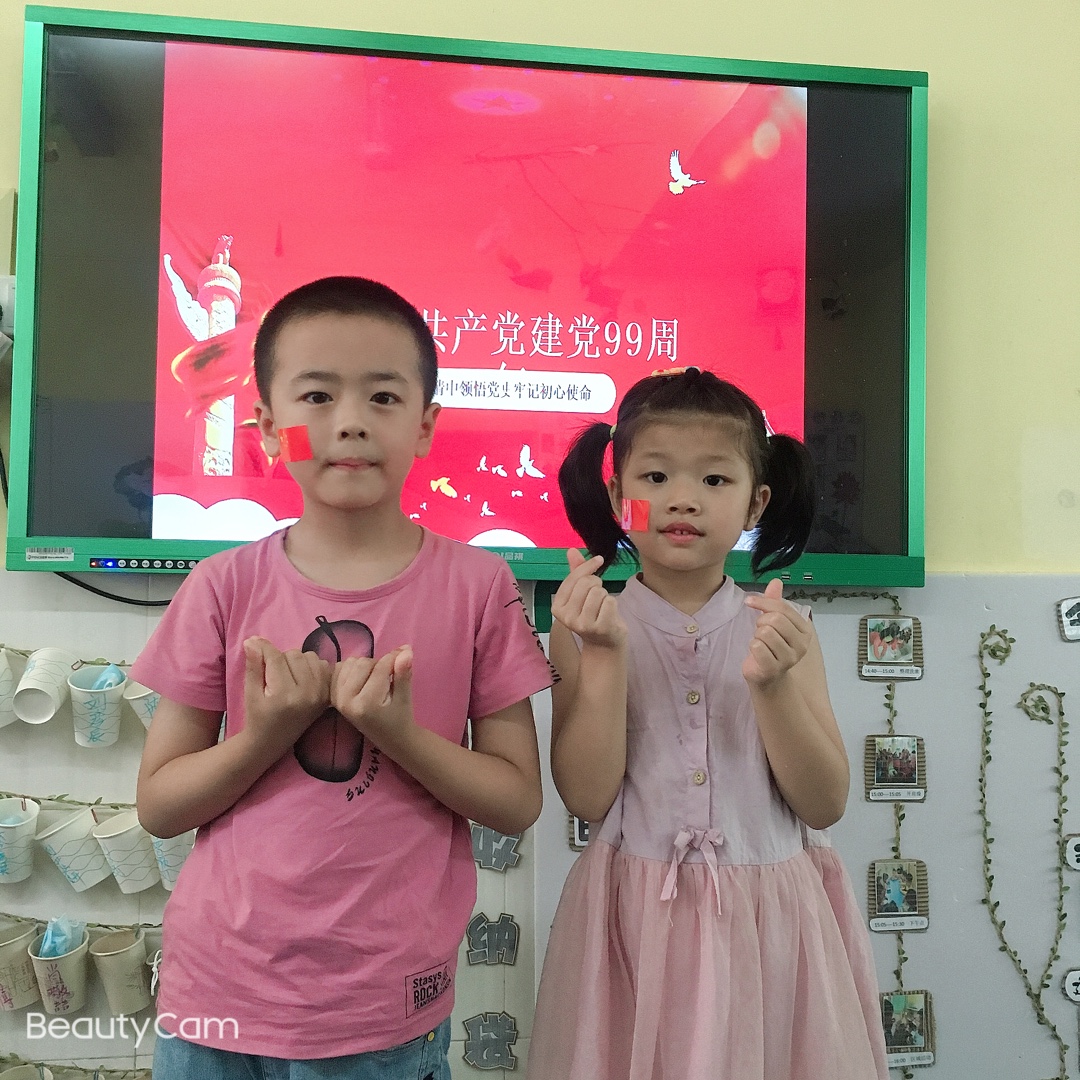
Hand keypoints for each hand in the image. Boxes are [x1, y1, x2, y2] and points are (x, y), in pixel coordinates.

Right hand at [243, 637, 330, 753]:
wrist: (272, 742)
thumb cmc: (257, 716)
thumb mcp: (250, 692)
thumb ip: (253, 666)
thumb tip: (252, 640)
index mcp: (284, 695)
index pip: (275, 658)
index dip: (263, 648)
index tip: (253, 643)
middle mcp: (307, 694)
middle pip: (293, 654)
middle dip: (279, 658)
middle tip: (272, 673)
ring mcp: (320, 694)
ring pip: (309, 656)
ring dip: (295, 660)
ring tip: (286, 675)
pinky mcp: (327, 694)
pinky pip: (322, 665)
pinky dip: (310, 665)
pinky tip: (300, 677)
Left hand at [332, 646, 415, 751]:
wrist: (390, 738)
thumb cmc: (400, 717)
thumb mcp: (405, 697)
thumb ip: (403, 673)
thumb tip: (406, 649)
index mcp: (366, 704)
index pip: (380, 668)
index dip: (395, 658)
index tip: (404, 656)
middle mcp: (346, 701)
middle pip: (363, 663)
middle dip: (379, 664)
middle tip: (389, 676)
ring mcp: (337, 698)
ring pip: (351, 663)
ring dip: (366, 665)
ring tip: (377, 679)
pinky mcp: (333, 696)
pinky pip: (340, 668)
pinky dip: (353, 668)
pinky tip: (363, 679)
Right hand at [551, 549, 626, 648]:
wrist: (603, 644)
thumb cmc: (592, 615)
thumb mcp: (581, 594)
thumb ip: (576, 572)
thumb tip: (571, 550)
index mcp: (557, 607)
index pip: (573, 578)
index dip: (588, 566)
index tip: (599, 560)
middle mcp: (567, 617)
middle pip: (586, 583)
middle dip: (596, 584)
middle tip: (598, 596)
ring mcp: (582, 624)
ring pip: (599, 591)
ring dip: (605, 596)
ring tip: (602, 607)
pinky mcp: (599, 628)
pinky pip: (610, 602)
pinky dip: (613, 604)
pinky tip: (609, 615)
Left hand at [741, 579, 811, 687]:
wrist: (767, 676)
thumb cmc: (770, 647)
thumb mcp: (773, 622)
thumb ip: (774, 601)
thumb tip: (776, 581)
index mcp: (804, 630)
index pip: (782, 608)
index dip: (763, 602)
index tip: (750, 602)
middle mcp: (801, 645)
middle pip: (774, 619)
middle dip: (760, 622)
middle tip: (760, 632)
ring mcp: (789, 658)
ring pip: (764, 632)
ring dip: (756, 636)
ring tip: (761, 644)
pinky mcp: (773, 669)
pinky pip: (757, 647)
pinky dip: (752, 647)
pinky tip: (757, 654)